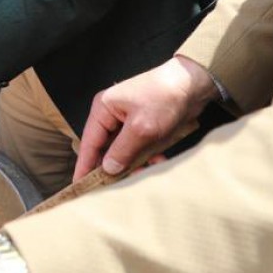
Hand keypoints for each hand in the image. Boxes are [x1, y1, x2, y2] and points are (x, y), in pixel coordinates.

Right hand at [74, 54, 218, 178]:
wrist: (193, 84)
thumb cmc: (163, 98)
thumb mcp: (141, 128)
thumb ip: (122, 150)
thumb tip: (107, 169)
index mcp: (103, 109)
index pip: (89, 142)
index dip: (84, 165)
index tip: (79, 186)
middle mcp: (111, 115)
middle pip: (104, 148)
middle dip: (112, 167)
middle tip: (115, 188)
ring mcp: (127, 121)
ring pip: (123, 150)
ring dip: (133, 163)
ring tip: (143, 173)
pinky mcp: (143, 126)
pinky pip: (138, 147)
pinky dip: (145, 157)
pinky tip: (157, 161)